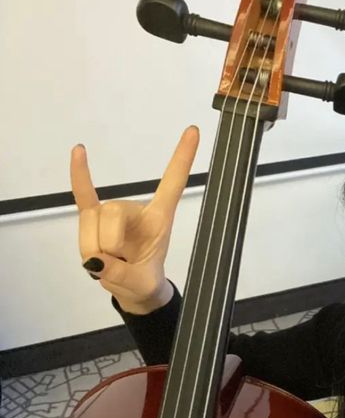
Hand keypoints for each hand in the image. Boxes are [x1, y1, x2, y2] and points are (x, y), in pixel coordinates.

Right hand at [70, 125, 199, 313]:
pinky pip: (83, 195)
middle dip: (108, 243)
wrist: (133, 287)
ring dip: (92, 247)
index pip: (173, 182)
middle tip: (115, 264)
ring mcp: (113, 211)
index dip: (182, 157)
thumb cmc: (143, 279)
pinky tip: (79, 151)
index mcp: (160, 217)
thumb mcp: (140, 285)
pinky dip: (80, 175)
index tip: (193, 131)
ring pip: (92, 222)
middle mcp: (136, 208)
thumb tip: (96, 261)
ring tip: (107, 261)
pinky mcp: (93, 216)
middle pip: (112, 213)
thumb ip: (120, 274)